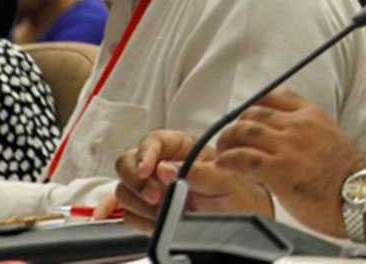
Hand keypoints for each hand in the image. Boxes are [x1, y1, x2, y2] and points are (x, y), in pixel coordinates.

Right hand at [114, 130, 271, 232]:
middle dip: (137, 180)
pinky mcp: (148, 213)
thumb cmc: (238, 196)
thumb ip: (197, 171)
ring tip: (162, 210)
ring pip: (124, 188)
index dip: (145, 153)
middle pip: (128, 163)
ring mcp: (153, 190)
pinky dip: (124, 215)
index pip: (152, 141)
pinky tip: (124, 217)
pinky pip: (124, 212)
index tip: (148, 170)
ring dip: (138, 202)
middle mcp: (163, 166)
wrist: (241, 225)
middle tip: (155, 195)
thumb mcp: (225, 180)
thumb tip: (165, 168)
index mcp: (181, 149)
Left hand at [213, 89, 365, 242]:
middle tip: (228, 139)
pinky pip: (242, 158)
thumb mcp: (330, 137)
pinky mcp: (279, 171)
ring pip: (243, 131)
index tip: (245, 117)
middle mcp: (298, 126)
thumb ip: (307, 131)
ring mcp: (288, 147)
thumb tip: (285, 136)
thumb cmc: (347, 177)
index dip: (253, 106)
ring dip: (226, 141)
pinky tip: (224, 164)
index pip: (273, 96)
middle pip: (253, 113)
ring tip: (223, 152)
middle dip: (235, 125)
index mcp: (311, 115)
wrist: (361, 197)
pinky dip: (227, 160)